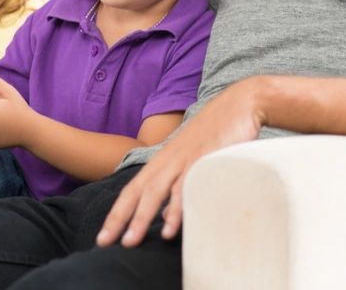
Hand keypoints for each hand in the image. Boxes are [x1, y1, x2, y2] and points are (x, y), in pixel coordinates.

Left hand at [96, 76, 269, 248]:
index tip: (104, 237)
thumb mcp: (193, 157)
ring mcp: (184, 159)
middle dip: (118, 218)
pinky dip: (176, 208)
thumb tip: (170, 215)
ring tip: (130, 241)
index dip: (117, 212)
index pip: (133, 189)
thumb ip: (180, 182)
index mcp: (164, 160)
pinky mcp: (204, 159)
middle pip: (137, 192)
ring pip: (155, 191)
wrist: (242, 103)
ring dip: (141, 217)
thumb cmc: (219, 133)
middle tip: (104, 242)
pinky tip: (169, 228)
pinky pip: (185, 188)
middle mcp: (168, 160)